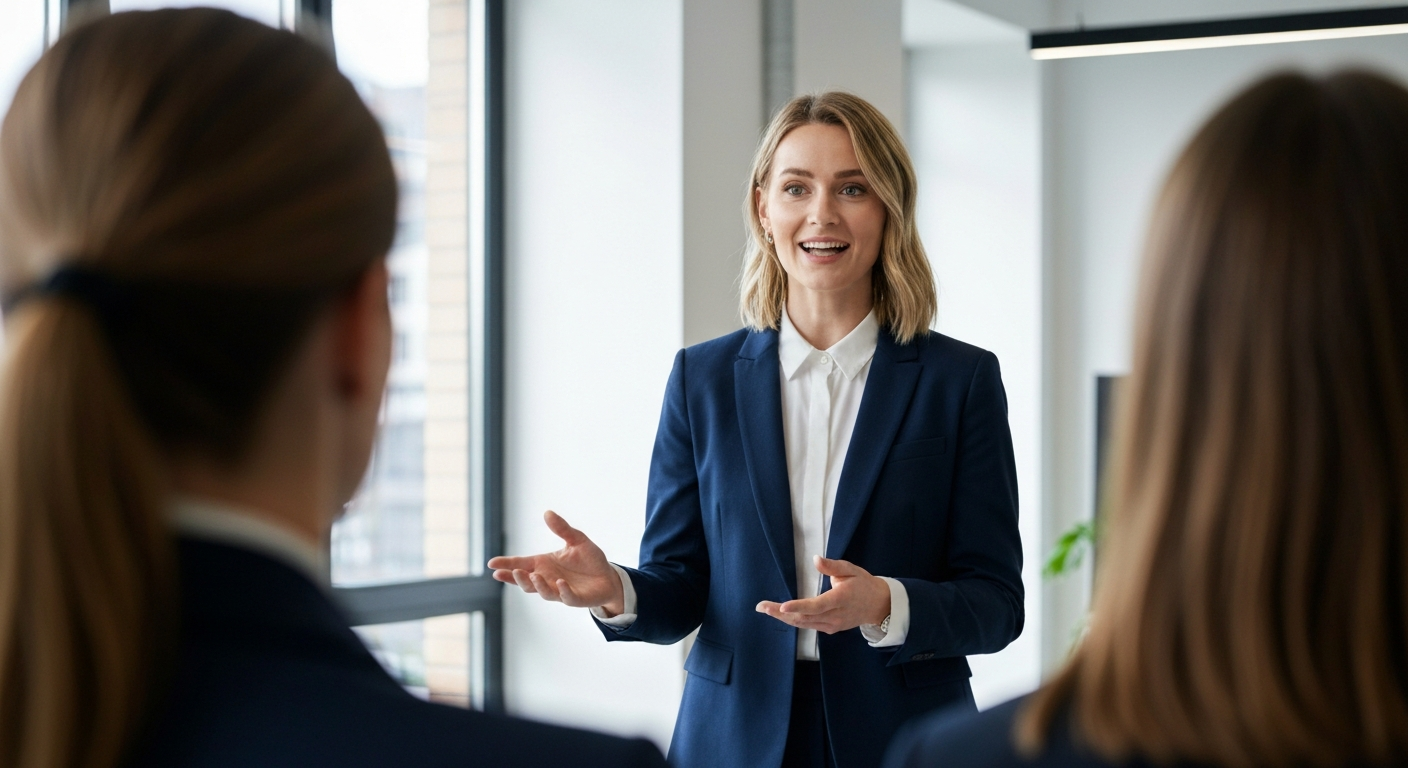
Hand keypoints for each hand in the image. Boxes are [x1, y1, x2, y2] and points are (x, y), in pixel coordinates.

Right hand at [487, 511, 625, 614]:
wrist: (608, 577)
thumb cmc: (589, 559)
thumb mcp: (576, 540)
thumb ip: (562, 528)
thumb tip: (547, 512)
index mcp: (544, 564)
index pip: (521, 564)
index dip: (506, 565)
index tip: (491, 564)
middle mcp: (548, 579)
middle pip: (526, 582)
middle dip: (516, 578)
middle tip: (505, 572)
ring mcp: (560, 590)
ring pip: (543, 592)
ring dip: (536, 585)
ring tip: (532, 576)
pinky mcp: (574, 598)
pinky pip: (566, 597)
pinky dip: (562, 591)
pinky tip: (561, 584)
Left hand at [755, 556, 890, 633]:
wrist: (879, 605)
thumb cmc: (863, 584)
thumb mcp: (851, 569)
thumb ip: (832, 566)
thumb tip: (815, 559)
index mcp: (840, 599)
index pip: (816, 605)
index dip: (798, 607)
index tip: (782, 606)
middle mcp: (835, 616)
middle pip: (804, 618)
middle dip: (780, 613)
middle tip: (761, 606)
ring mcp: (832, 625)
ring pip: (804, 624)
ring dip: (783, 618)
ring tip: (765, 610)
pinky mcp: (830, 628)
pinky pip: (809, 626)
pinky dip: (794, 620)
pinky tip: (781, 615)